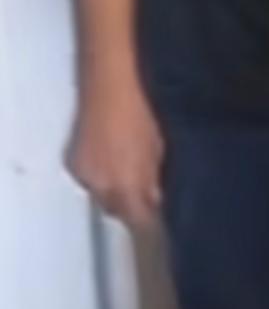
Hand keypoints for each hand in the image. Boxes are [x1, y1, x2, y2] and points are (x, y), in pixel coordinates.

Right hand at [67, 74, 163, 229]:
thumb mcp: (155, 146)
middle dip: (128, 205)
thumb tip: (153, 198)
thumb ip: (152, 177)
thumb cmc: (137, 113)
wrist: (107, 87)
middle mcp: (104, 188)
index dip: (146, 221)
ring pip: (101, 196)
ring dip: (112, 190)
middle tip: (140, 190)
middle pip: (116, 211)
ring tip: (122, 167)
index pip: (138, 220)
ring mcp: (85, 177)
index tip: (153, 217)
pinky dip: (97, 175)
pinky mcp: (72, 166)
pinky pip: (88, 180)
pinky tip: (106, 156)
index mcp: (128, 185)